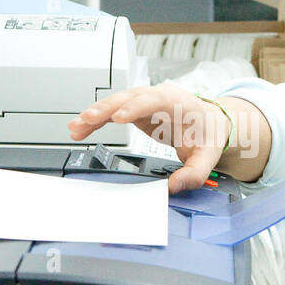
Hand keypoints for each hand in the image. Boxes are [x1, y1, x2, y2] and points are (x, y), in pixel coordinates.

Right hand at [67, 84, 230, 194]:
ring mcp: (144, 102)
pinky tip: (81, 128)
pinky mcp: (135, 110)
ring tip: (76, 126)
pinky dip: (96, 119)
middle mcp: (157, 97)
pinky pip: (112, 111)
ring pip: (115, 102)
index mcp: (177, 102)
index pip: (154, 100)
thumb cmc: (207, 134)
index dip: (135, 107)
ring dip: (95, 113)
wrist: (208, 123)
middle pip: (128, 98)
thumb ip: (194, 173)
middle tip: (88, 120)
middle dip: (106, 109)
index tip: (119, 117)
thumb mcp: (206, 157)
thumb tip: (175, 186)